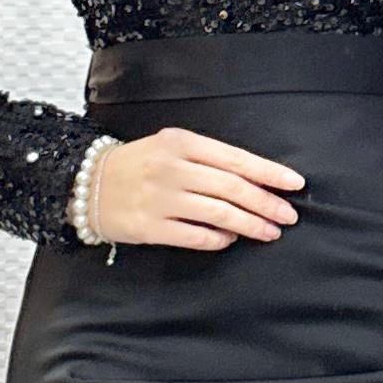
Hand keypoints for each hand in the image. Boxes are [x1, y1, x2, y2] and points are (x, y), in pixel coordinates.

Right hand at [89, 127, 302, 250]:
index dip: (270, 173)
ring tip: (270, 232)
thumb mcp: (171, 147)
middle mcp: (172, 168)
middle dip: (266, 203)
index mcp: (181, 142)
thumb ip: (209, 160)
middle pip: (232, 188)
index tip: (295, 184)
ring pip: (218, 213)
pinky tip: (231, 240)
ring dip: (250, 225)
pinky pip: (195, 235)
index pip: (236, 159)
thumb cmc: (139, 165)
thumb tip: (256, 182)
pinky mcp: (150, 227)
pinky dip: (219, 240)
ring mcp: (160, 199)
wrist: (87, 184)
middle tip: (288, 216)